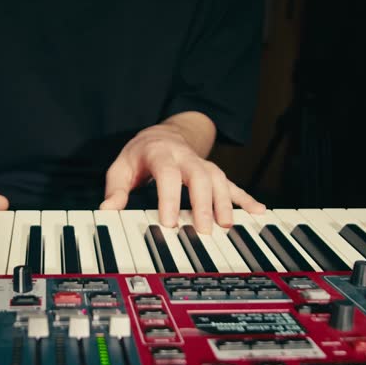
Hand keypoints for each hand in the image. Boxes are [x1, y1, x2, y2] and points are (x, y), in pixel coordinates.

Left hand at [99, 123, 264, 232]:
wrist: (161, 134)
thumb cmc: (139, 154)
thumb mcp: (121, 166)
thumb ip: (115, 188)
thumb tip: (107, 210)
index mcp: (161, 154)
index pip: (168, 174)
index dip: (170, 198)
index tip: (170, 222)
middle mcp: (185, 157)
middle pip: (199, 176)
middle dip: (203, 203)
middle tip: (204, 230)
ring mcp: (202, 164)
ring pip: (219, 179)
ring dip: (225, 202)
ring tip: (228, 225)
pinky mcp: (212, 172)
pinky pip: (231, 183)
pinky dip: (245, 197)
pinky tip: (258, 211)